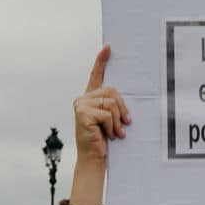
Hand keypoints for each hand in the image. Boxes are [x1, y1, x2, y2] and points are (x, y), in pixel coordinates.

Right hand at [74, 45, 130, 164]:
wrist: (94, 157)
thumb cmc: (103, 139)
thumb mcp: (110, 118)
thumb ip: (113, 105)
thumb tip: (121, 99)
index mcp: (91, 98)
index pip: (96, 75)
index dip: (101, 61)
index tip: (108, 47)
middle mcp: (83, 98)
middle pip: (112, 91)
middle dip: (122, 108)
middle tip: (124, 124)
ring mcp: (81, 104)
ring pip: (111, 103)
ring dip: (117, 120)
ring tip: (114, 132)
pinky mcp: (82, 113)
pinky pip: (107, 114)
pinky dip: (112, 126)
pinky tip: (107, 135)